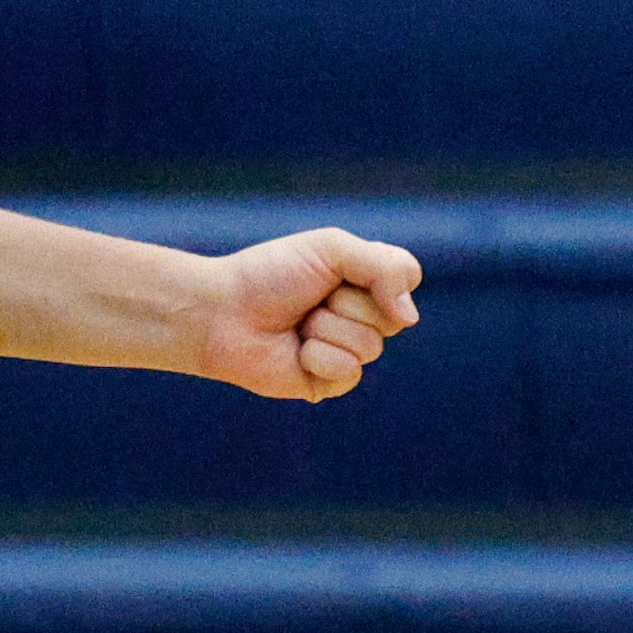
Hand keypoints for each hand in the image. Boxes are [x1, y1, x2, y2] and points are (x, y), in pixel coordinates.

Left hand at [193, 228, 421, 402]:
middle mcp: (361, 314)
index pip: (407, 275)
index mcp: (363, 278)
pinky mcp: (330, 382)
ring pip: (371, 345)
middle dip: (345, 302)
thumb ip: (383, 269)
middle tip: (310, 297)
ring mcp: (347, 350)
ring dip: (327, 329)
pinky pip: (350, 372)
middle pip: (393, 316)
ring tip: (299, 323)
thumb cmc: (270, 275)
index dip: (384, 274)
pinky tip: (295, 351)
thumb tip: (410, 318)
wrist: (222, 312)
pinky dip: (319, 358)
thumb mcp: (331, 250)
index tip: (341, 268)